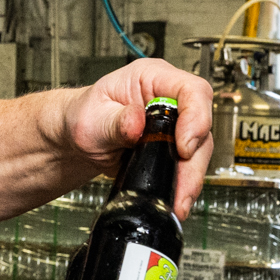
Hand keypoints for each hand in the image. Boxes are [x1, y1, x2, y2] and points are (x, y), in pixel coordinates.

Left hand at [59, 59, 214, 218]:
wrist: (78, 140)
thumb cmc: (84, 118)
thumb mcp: (92, 118)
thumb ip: (115, 122)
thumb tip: (136, 123)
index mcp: (152, 78)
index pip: (191, 90)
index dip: (196, 118)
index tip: (183, 146)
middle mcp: (169, 100)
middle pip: (201, 126)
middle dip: (194, 161)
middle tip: (182, 186)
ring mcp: (174, 125)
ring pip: (199, 150)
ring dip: (191, 178)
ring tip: (178, 201)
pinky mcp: (173, 148)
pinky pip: (188, 166)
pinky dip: (183, 184)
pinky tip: (176, 198)